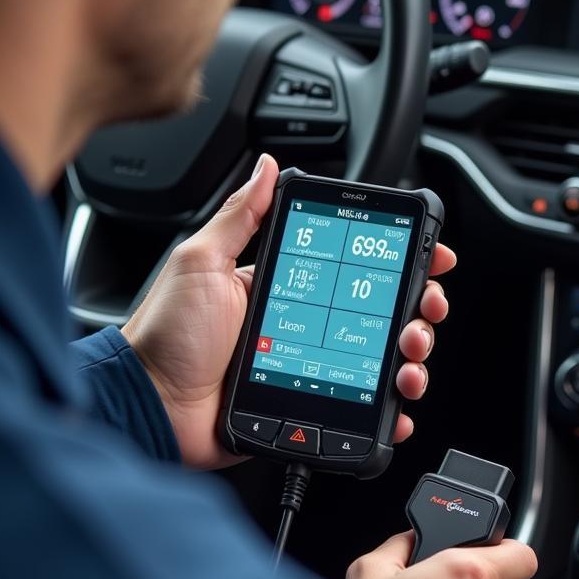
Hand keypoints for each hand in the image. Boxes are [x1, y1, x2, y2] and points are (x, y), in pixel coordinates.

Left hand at [122, 154, 456, 468]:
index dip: (397, 263)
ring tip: (408, 358)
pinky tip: (399, 406)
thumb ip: (239, 216)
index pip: (355, 269)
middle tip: (423, 309)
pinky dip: (391, 411)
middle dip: (417, 309)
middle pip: (381, 315)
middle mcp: (307, 327)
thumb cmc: (167, 334)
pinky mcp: (310, 405)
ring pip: (381, 362)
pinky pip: (362, 410)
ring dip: (410, 358)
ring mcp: (313, 368)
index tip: (429, 257)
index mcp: (287, 288)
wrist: (148, 405)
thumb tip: (265, 167)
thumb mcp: (201, 261)